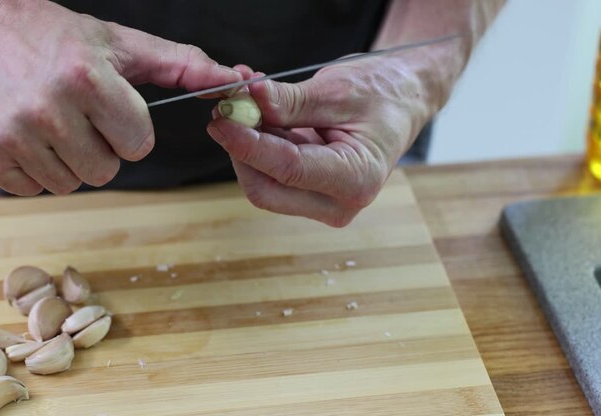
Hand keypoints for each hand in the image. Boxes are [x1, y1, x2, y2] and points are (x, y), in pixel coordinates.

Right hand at [0, 1, 239, 194]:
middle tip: (79, 116)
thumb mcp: (123, 44)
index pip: (138, 145)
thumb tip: (235, 82)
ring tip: (50, 123)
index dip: (130, 129)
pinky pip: (31, 190)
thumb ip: (183, 66)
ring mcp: (11, 135)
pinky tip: (25, 135)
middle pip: (105, 171)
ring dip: (68, 160)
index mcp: (87, 79)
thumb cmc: (58, 38)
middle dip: (100, 148)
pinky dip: (33, 169)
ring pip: (69, 184)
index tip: (112, 109)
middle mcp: (47, 109)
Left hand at [207, 60, 429, 226]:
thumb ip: (289, 101)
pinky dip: (258, 145)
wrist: (401, 100)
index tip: (220, 120)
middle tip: (225, 110)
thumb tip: (246, 100)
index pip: (287, 170)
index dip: (247, 145)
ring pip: (264, 183)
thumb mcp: (336, 90)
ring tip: (244, 102)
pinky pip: (271, 176)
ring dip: (247, 144)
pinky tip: (257, 114)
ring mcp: (323, 204)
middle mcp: (339, 203)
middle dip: (241, 150)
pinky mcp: (309, 195)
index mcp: (356, 179)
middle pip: (266, 189)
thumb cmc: (381, 94)